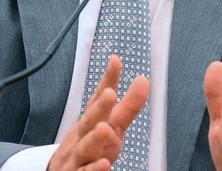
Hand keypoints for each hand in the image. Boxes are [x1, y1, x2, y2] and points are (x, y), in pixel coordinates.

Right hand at [49, 55, 149, 170]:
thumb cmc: (90, 144)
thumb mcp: (111, 124)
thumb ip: (128, 104)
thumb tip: (143, 79)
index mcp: (92, 121)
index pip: (99, 97)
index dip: (108, 79)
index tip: (116, 61)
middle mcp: (83, 136)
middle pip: (90, 120)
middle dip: (100, 107)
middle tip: (110, 94)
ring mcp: (79, 156)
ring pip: (85, 147)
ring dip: (94, 138)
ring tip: (103, 129)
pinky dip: (93, 170)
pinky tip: (103, 165)